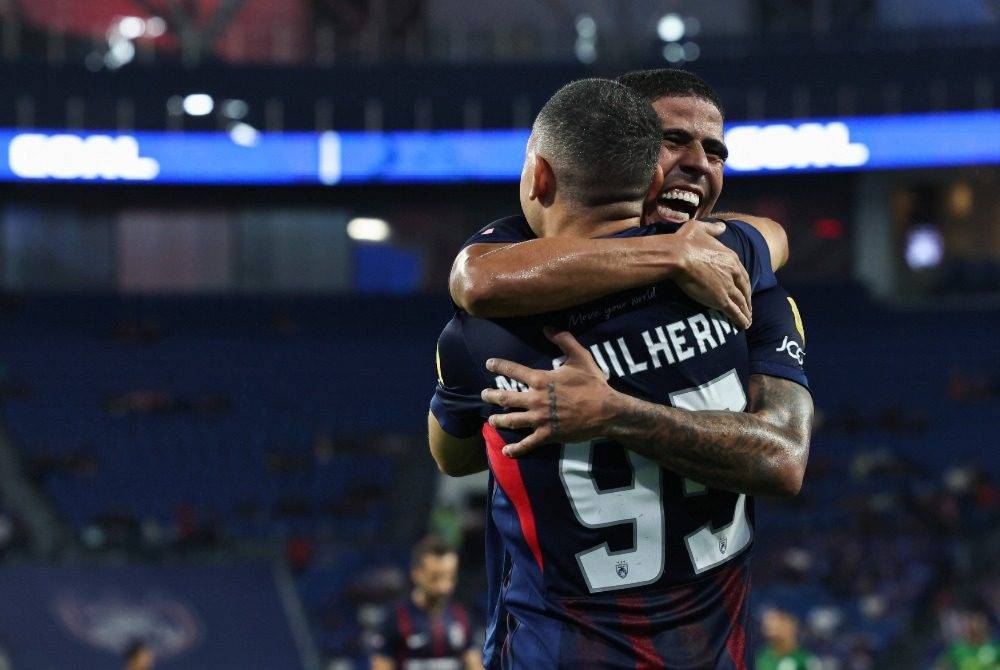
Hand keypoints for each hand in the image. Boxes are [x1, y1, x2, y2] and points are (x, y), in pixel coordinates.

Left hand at [481, 329, 613, 456]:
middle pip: (506, 397)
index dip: (499, 366)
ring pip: (512, 420)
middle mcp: (536, 399)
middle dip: (492, 396)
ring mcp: (540, 419)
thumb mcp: (580, 357)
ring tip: (491, 420)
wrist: (606, 411)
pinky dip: (516, 449)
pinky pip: (527, 443)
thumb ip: (564, 340)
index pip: (514, 371)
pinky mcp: (547, 435)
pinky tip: (507, 451)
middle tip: (484, 394)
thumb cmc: (592, 383)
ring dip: (498, 420)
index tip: (488, 364)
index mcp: (541, 380)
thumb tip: (548, 328)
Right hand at [669, 220, 751, 328]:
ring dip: (746, 311)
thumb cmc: (685, 241)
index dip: (744, 283)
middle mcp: (733, 272)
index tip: (745, 290)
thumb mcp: (700, 228)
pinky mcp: (720, 299)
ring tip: (748, 320)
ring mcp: (728, 287)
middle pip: (744, 289)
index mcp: (730, 257)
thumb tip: (723, 227)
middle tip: (748, 308)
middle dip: (747, 299)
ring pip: (741, 302)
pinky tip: (744, 325)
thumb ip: (714, 229)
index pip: (742, 273)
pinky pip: (734, 311)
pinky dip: (740, 319)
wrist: (678, 256)